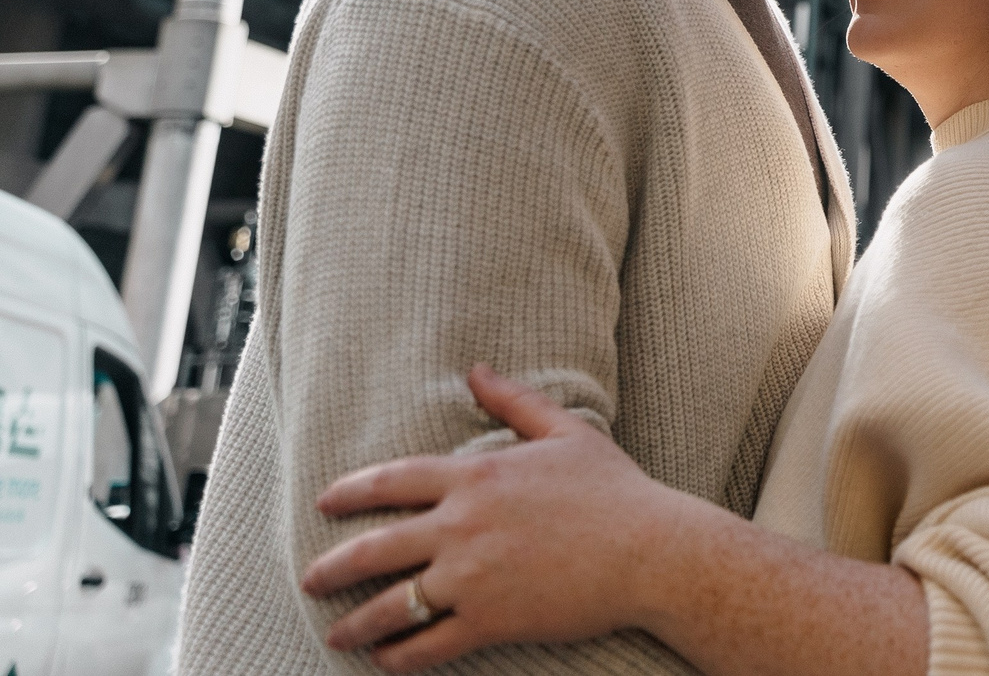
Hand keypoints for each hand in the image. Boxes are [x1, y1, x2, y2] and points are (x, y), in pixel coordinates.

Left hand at [303, 364, 690, 670]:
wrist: (652, 551)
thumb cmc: (615, 490)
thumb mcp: (567, 432)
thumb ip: (515, 401)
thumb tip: (477, 369)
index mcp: (478, 476)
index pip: (394, 481)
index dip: (351, 491)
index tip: (323, 502)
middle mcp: (463, 526)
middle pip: (374, 547)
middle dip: (332, 568)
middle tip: (308, 580)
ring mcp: (472, 577)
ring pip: (391, 604)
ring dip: (353, 624)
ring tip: (334, 635)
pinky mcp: (490, 620)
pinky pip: (426, 645)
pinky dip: (398, 657)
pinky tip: (385, 662)